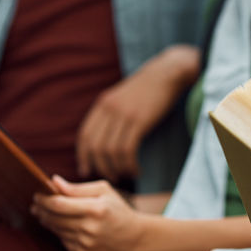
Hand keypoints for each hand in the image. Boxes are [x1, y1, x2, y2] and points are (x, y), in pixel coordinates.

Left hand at [31, 175, 143, 250]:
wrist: (136, 239)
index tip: (36, 194)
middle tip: (35, 204)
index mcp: (96, 208)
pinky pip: (63, 241)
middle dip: (41, 210)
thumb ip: (77, 188)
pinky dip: (59, 232)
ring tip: (44, 213)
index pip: (59, 204)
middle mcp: (90, 228)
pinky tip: (60, 226)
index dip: (43, 199)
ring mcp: (86, 243)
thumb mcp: (104, 192)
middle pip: (53, 218)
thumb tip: (53, 182)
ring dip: (47, 221)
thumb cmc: (118, 210)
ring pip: (56, 230)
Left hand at [76, 45, 200, 181]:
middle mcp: (109, 109)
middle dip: (100, 167)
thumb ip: (111, 113)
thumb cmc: (148, 88)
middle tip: (111, 177)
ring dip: (117, 168)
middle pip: (95, 146)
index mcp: (102, 104)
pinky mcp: (139, 120)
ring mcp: (123, 114)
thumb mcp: (122, 97)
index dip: (83, 156)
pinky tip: (136, 170)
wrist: (167, 73)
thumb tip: (104, 137)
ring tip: (127, 175)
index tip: (86, 170)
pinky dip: (130, 164)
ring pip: (110, 151)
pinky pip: (127, 149)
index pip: (84, 135)